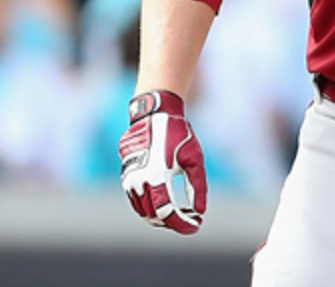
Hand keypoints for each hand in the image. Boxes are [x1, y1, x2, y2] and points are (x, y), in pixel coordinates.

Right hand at [118, 90, 206, 234]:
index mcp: (156, 177)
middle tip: (192, 220)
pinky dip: (151, 208)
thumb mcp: (194, 159)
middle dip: (173, 222)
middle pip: (154, 215)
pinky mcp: (126, 177)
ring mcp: (129, 180)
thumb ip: (197, 186)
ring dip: (161, 217)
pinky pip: (137, 201)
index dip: (182, 223)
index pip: (167, 212)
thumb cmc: (178, 135)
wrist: (154, 115)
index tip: (197, 225)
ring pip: (143, 211)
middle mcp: (138, 181)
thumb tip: (200, 211)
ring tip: (182, 214)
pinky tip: (167, 205)